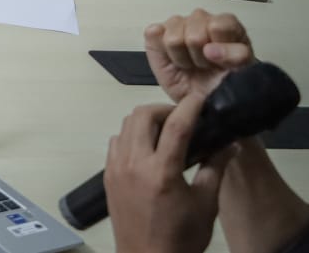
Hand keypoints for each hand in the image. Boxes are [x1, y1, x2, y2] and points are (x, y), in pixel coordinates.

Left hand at [106, 95, 233, 252]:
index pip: (176, 126)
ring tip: (166, 132)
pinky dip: (131, 135)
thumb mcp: (206, 204)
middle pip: (142, 115)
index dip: (189, 107)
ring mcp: (116, 168)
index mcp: (161, 172)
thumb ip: (215, 169)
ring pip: (125, 125)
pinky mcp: (107, 175)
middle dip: (164, 109)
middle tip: (182, 118)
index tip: (199, 98)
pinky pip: (116, 142)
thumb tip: (229, 144)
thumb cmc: (180, 238)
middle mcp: (133, 164)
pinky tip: (147, 148)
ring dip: (145, 120)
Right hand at [144, 8, 254, 102]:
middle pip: (194, 31)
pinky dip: (164, 53)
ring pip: (173, 35)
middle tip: (205, 65)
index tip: (220, 61)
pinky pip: (153, 34)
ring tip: (191, 64)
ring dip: (182, 57)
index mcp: (225, 23)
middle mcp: (200, 19)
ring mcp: (176, 25)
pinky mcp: (156, 34)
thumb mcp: (244, 71)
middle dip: (199, 55)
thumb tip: (209, 49)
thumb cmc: (224, 83)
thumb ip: (237, 55)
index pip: (219, 25)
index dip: (219, 46)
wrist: (203, 100)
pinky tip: (174, 60)